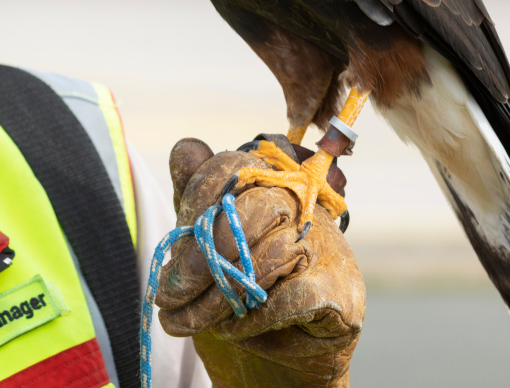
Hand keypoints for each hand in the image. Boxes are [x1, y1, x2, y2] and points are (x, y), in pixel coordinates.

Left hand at [155, 138, 365, 387]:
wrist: (267, 363)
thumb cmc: (231, 296)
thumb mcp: (202, 246)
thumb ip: (195, 199)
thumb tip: (186, 146)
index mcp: (268, 186)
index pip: (234, 166)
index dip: (198, 195)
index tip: (173, 235)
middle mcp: (304, 208)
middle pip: (257, 205)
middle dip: (202, 252)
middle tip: (168, 292)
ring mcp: (328, 248)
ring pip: (272, 253)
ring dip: (218, 295)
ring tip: (185, 320)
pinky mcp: (342, 293)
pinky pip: (294, 295)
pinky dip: (254, 317)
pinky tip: (231, 329)